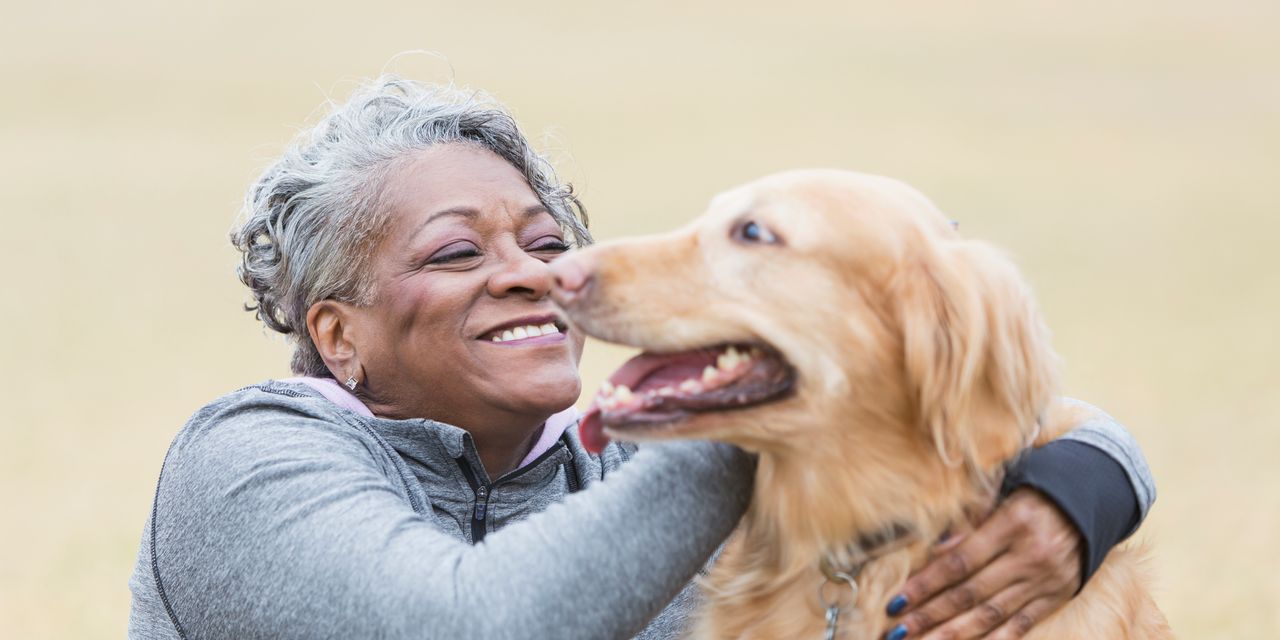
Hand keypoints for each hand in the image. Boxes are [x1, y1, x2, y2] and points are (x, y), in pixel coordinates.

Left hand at [882, 489, 1081, 639]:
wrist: (1091, 500)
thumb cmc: (1034, 493)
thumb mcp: (1003, 492)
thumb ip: (970, 519)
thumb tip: (936, 548)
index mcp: (1012, 524)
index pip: (960, 562)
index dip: (926, 583)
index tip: (898, 600)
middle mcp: (1029, 556)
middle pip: (971, 593)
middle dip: (931, 615)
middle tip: (899, 631)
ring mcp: (1045, 580)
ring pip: (993, 614)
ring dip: (955, 633)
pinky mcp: (1058, 596)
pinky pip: (1022, 624)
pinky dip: (995, 639)